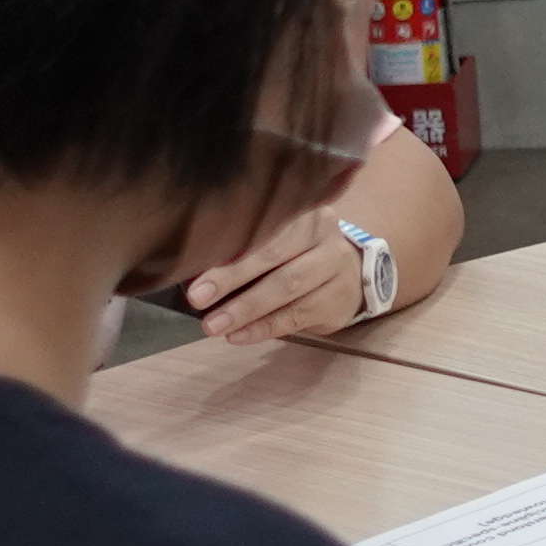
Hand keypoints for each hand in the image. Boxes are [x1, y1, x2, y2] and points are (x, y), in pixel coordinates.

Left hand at [185, 202, 370, 342]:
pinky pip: (296, 316)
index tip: (194, 268)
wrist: (351, 274)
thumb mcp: (278, 238)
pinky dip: (263, 328)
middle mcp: (324, 234)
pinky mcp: (338, 300)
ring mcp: (336, 267)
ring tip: (213, 325)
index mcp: (302, 210)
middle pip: (274, 255)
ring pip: (287, 288)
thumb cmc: (298, 253)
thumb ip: (246, 246)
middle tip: (197, 299)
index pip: (263, 226)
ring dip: (246, 309)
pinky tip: (238, 335)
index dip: (228, 247)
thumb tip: (193, 266)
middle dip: (231, 278)